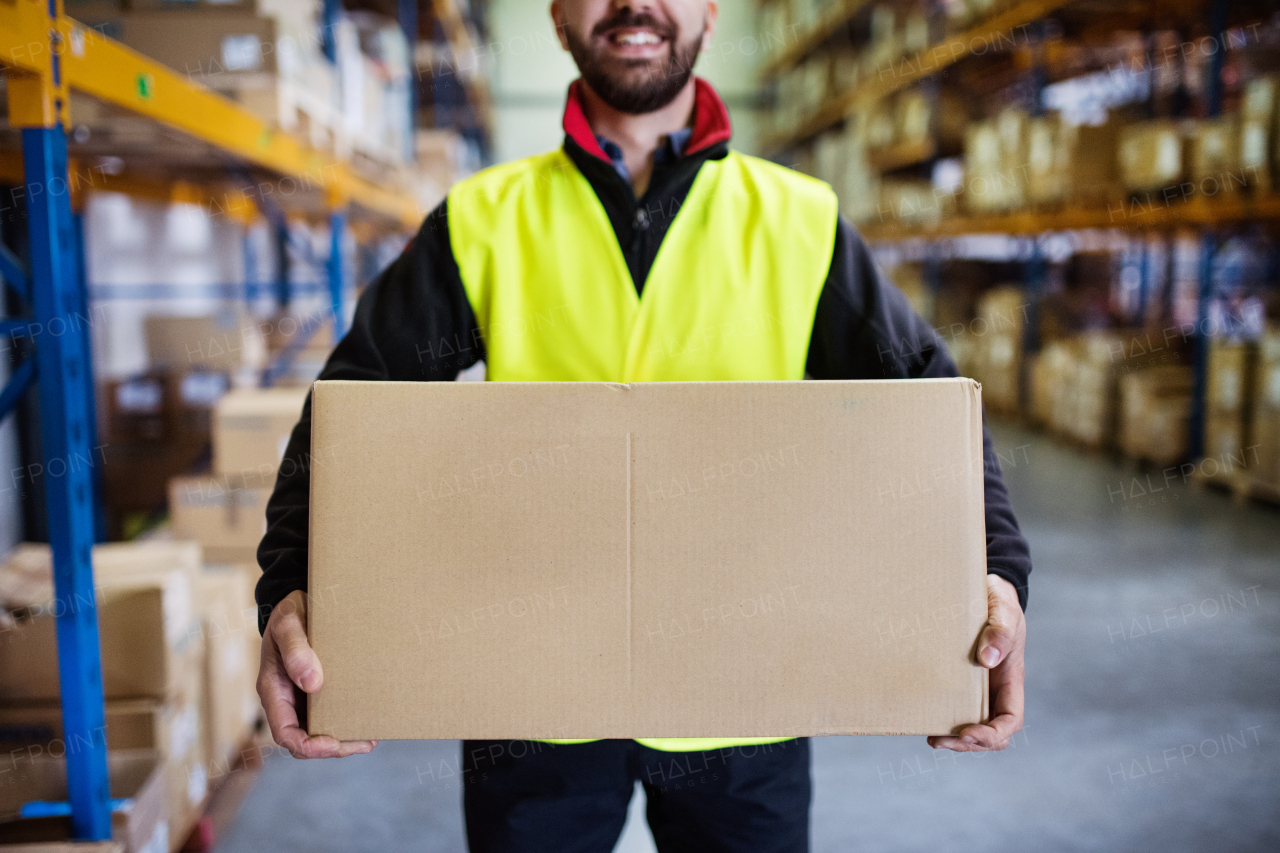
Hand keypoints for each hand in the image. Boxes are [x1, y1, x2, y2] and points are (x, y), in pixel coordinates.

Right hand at [258, 590, 377, 758]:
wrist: (299, 602)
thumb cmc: (289, 612)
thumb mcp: (288, 624)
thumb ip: (296, 650)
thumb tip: (312, 683)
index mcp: (273, 689)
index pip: (284, 732)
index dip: (308, 745)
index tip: (333, 743)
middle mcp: (286, 699)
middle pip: (304, 739)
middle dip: (333, 748)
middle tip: (365, 743)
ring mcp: (301, 697)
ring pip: (318, 731)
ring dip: (343, 740)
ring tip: (371, 739)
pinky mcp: (317, 691)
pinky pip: (330, 715)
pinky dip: (347, 722)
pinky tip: (369, 722)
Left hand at [928, 574, 1024, 751]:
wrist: (984, 590)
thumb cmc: (998, 601)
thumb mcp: (1004, 610)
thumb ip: (1000, 632)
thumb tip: (987, 660)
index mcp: (1010, 679)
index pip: (1010, 720)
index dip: (992, 735)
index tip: (968, 732)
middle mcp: (995, 689)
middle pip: (990, 732)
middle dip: (968, 743)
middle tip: (938, 740)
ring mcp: (976, 687)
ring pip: (970, 724)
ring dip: (953, 738)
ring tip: (932, 738)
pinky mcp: (957, 680)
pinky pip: (952, 706)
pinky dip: (941, 717)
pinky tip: (923, 717)